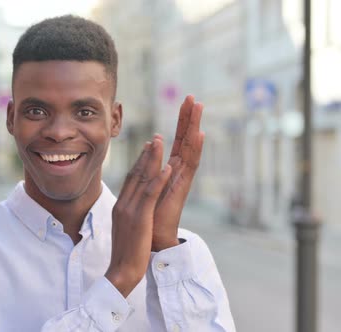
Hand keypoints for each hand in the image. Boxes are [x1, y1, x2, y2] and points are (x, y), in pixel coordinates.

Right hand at [105, 136, 171, 296]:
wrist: (121, 271)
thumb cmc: (125, 255)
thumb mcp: (124, 231)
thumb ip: (127, 217)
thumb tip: (130, 212)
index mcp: (120, 207)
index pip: (129, 180)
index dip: (139, 164)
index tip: (146, 150)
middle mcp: (123, 205)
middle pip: (134, 174)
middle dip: (145, 155)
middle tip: (154, 139)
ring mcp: (130, 210)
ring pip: (142, 179)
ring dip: (152, 159)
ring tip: (160, 143)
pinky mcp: (140, 217)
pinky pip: (150, 194)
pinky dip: (159, 178)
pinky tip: (168, 167)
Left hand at [151, 95, 204, 251]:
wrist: (149, 243)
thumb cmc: (143, 221)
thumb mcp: (140, 190)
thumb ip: (145, 173)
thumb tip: (145, 154)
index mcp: (167, 172)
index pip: (176, 142)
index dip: (180, 123)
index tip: (184, 103)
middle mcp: (177, 173)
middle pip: (185, 141)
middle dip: (188, 119)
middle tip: (193, 97)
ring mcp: (181, 180)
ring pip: (190, 148)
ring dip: (193, 127)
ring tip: (198, 107)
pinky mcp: (181, 188)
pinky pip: (189, 165)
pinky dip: (195, 149)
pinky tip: (199, 134)